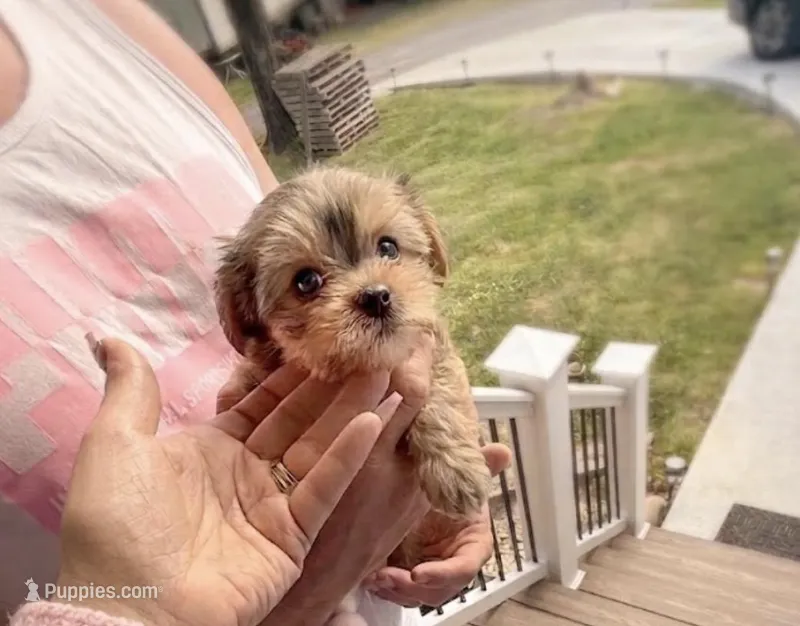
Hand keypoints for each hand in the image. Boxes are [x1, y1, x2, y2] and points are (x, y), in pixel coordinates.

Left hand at [56, 337, 400, 625]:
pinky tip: (370, 420)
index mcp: (210, 448)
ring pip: (318, 447)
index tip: (322, 338)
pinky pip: (323, 488)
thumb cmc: (117, 522)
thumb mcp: (115, 444)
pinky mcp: (291, 536)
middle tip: (365, 349)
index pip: (262, 402)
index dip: (292, 373)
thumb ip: (131, 389)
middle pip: (298, 420)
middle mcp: (245, 472)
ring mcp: (271, 505)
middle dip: (330, 385)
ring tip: (381, 372)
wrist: (130, 606)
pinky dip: (347, 456)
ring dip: (349, 410)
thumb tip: (110, 338)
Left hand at [365, 444, 511, 607]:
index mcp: (473, 544)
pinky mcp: (410, 574)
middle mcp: (454, 563)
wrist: (420, 486)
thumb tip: (502, 451)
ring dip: (397, 591)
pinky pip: (399, 591)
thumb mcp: (457, 475)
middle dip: (413, 588)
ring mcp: (432, 572)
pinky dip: (385, 588)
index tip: (418, 573)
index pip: (465, 568)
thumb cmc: (444, 483)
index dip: (443, 574)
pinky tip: (368, 577)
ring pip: (418, 595)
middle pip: (440, 590)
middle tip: (387, 577)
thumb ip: (480, 465)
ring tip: (375, 578)